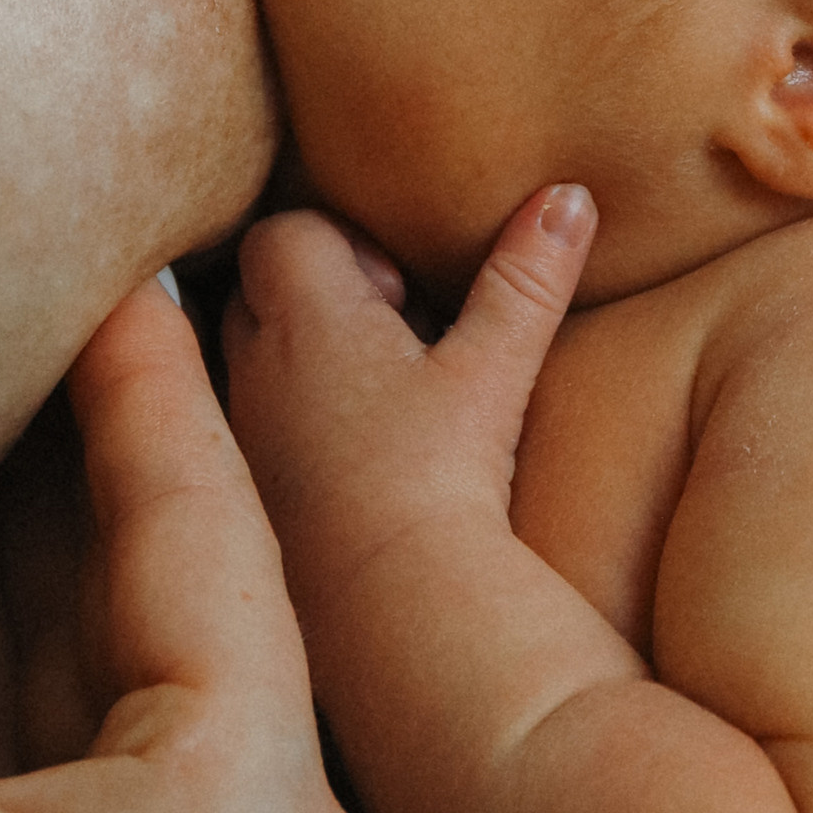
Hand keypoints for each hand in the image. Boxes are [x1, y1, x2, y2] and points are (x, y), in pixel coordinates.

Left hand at [222, 190, 595, 653]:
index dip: (337, 239)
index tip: (396, 287)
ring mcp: (241, 440)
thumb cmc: (441, 481)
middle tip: (389, 330)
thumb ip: (528, 277)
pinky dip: (290, 430)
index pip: (282, 232)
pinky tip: (354, 462)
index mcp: (306, 317)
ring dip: (299, 364)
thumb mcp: (496, 369)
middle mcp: (254, 370)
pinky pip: (251, 436)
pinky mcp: (246, 503)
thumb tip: (570, 194)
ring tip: (375, 395)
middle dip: (313, 294)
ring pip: (250, 365)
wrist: (391, 617)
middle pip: (257, 290)